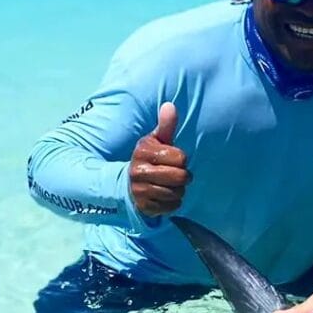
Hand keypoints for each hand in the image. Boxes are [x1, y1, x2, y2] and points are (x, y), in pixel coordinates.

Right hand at [128, 102, 190, 216]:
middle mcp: (138, 171)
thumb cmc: (151, 157)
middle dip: (184, 176)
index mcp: (143, 152)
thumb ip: (165, 125)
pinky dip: (173, 203)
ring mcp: (139, 190)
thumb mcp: (157, 140)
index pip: (180, 158)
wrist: (129, 182)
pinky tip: (165, 196)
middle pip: (180, 177)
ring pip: (176, 193)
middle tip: (178, 174)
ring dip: (178, 190)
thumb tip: (170, 106)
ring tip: (170, 185)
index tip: (174, 159)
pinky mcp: (143, 206)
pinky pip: (171, 206)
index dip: (182, 159)